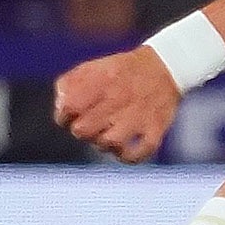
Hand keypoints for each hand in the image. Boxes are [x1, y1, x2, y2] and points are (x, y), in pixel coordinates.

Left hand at [53, 45, 179, 162]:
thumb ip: (68, 84)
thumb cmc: (119, 72)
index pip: (69, 107)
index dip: (64, 116)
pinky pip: (138, 153)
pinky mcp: (155, 128)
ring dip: (103, 144)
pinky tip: (123, 150)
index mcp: (101, 81)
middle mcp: (119, 98)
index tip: (70, 115)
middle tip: (91, 124)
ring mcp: (138, 115)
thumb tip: (60, 110)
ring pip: (108, 143)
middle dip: (82, 130)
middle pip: (83, 130)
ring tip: (108, 135)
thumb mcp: (91, 67)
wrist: (164, 67)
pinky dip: (128, 157)